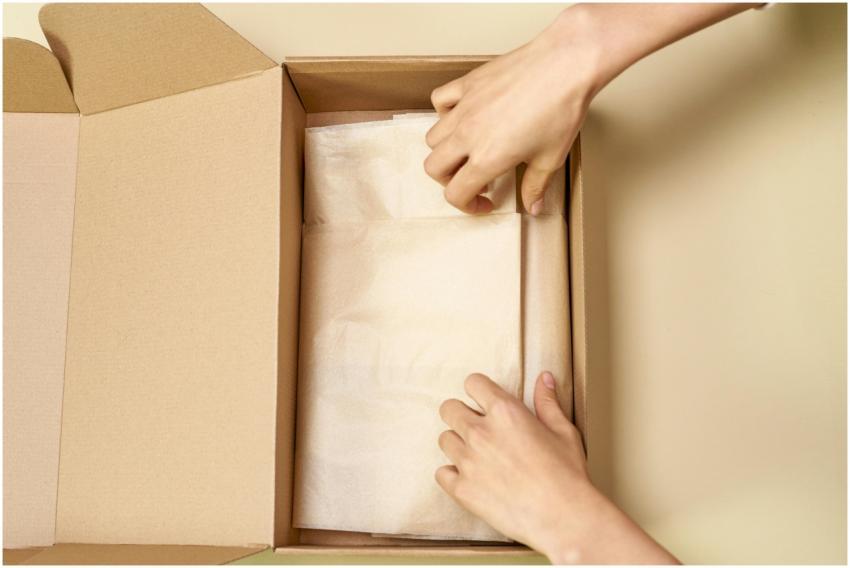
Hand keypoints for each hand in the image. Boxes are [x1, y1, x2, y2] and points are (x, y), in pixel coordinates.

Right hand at [424, 10, 594, 214]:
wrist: (565, 65)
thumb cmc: (561, 109)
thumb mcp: (551, 158)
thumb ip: (536, 186)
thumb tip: (533, 207)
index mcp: (487, 158)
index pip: (456, 193)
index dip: (467, 206)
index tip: (483, 203)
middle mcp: (468, 135)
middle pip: (434, 168)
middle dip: (450, 180)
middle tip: (472, 179)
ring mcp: (464, 107)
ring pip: (433, 137)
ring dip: (445, 149)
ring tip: (468, 149)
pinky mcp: (467, 84)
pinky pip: (439, 100)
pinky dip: (444, 112)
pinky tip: (463, 115)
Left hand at [436, 372, 678, 563]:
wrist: (564, 518)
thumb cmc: (568, 475)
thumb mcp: (563, 431)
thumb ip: (548, 402)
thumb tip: (544, 378)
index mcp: (505, 412)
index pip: (473, 383)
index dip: (478, 390)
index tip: (483, 400)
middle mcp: (481, 432)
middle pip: (449, 408)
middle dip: (460, 414)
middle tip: (477, 428)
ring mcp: (468, 461)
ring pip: (444, 440)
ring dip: (458, 444)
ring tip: (477, 456)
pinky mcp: (462, 489)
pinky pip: (441, 473)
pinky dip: (452, 475)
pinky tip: (470, 478)